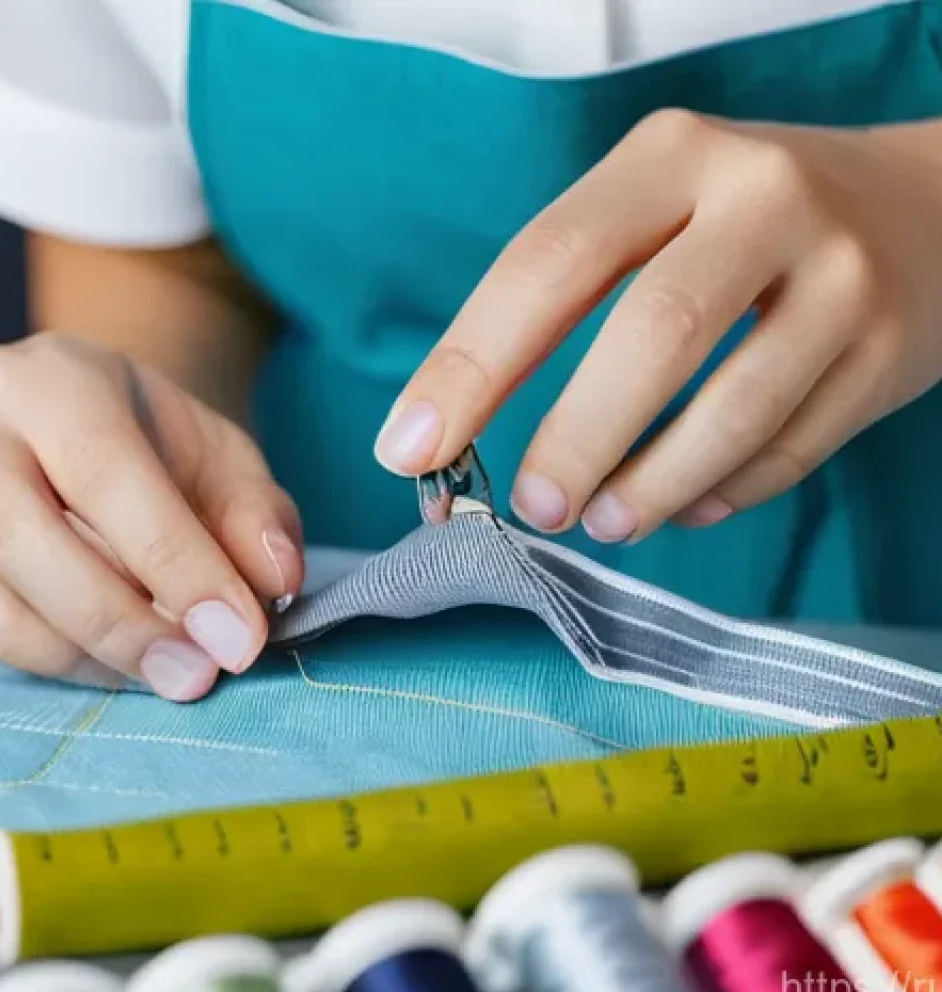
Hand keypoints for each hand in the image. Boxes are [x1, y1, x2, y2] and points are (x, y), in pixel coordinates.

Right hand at [0, 334, 303, 700]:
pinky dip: (62, 663)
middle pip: (24, 541)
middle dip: (121, 624)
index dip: (176, 564)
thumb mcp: (228, 459)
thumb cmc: (164, 445)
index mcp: (54, 378)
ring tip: (170, 670)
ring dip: (92, 658)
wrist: (93, 425)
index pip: (106, 475)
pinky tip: (122, 663)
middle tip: (197, 674)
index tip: (237, 636)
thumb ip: (257, 514)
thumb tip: (275, 580)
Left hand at [375, 110, 941, 541]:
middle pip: (653, 333)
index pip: (548, 263)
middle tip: (532, 506)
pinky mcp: (890, 352)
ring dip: (654, 485)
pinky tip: (683, 506)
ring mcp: (841, 275)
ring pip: (736, 408)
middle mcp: (764, 198)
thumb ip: (562, 302)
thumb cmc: (737, 225)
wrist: (922, 208)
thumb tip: (453, 432)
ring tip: (603, 522)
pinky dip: (724, 493)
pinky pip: (793, 449)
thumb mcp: (652, 213)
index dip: (471, 366)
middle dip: (577, 436)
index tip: (412, 448)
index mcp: (671, 158)